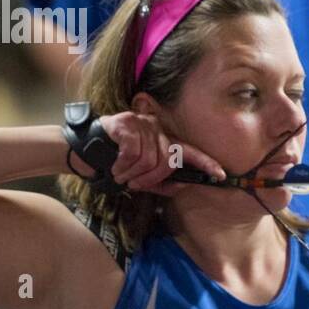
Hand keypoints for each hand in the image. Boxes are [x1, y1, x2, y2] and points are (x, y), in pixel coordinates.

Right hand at [99, 112, 226, 195]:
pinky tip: (115, 166)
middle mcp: (157, 129)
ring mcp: (142, 123)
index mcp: (164, 141)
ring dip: (132, 174)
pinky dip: (123, 166)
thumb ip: (162, 183)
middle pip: (167, 160)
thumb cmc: (117, 163)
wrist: (87, 149)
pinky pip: (133, 153)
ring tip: (121, 174)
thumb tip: (184, 185)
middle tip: (134, 184)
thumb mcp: (142, 177)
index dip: (206, 163)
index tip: (221, 174)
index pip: (190, 151)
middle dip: (151, 178)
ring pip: (149, 159)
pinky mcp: (127, 123)